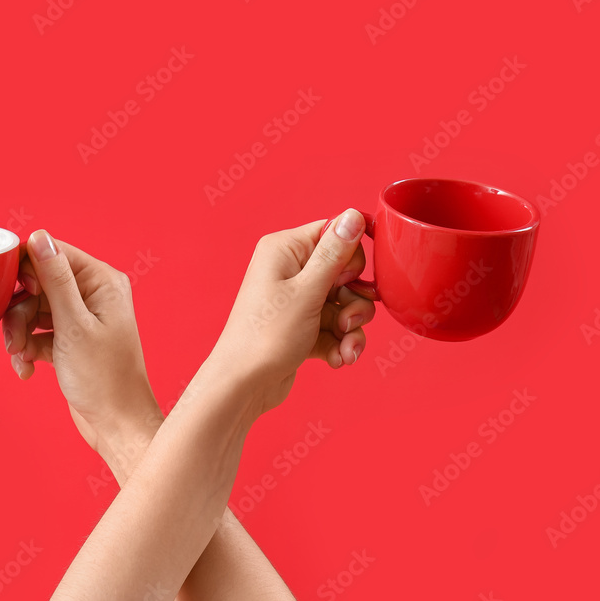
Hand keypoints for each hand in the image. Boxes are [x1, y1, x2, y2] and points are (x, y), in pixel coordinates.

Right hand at [2, 231, 160, 473]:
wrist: (116, 425)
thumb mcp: (73, 326)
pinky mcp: (69, 341)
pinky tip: (26, 369)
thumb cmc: (104, 379)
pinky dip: (27, 349)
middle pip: (36, 283)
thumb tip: (38, 237)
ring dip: (19, 334)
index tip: (15, 293)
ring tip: (20, 357)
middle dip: (18, 311)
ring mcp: (80, 318)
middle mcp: (92, 295)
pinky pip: (36, 333)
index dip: (26, 270)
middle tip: (14, 338)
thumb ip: (55, 280)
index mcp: (102, 282)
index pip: (53, 253)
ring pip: (31, 310)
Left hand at [208, 208, 374, 415]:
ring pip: (345, 303)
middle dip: (355, 301)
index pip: (335, 233)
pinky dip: (341, 343)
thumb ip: (334, 254)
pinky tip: (338, 359)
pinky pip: (335, 327)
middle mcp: (290, 270)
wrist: (244, 385)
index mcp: (285, 249)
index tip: (349, 282)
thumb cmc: (266, 336)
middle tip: (345, 321)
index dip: (352, 259)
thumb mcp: (307, 292)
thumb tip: (354, 215)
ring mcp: (296, 299)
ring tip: (345, 348)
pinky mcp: (303, 326)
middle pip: (346, 272)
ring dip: (352, 328)